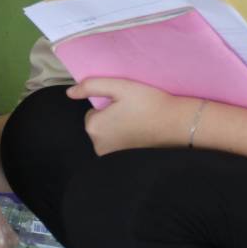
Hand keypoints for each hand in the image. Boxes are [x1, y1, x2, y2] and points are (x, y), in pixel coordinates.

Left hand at [67, 78, 199, 154]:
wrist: (176, 125)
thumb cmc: (150, 103)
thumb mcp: (120, 86)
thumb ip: (92, 86)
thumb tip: (70, 92)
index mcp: (94, 126)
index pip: (92, 112)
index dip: (108, 106)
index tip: (126, 104)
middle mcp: (97, 145)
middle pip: (99, 126)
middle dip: (111, 119)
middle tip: (133, 112)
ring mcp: (110, 156)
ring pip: (108, 137)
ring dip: (117, 130)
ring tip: (138, 123)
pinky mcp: (122, 162)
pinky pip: (116, 147)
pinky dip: (125, 141)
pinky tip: (140, 134)